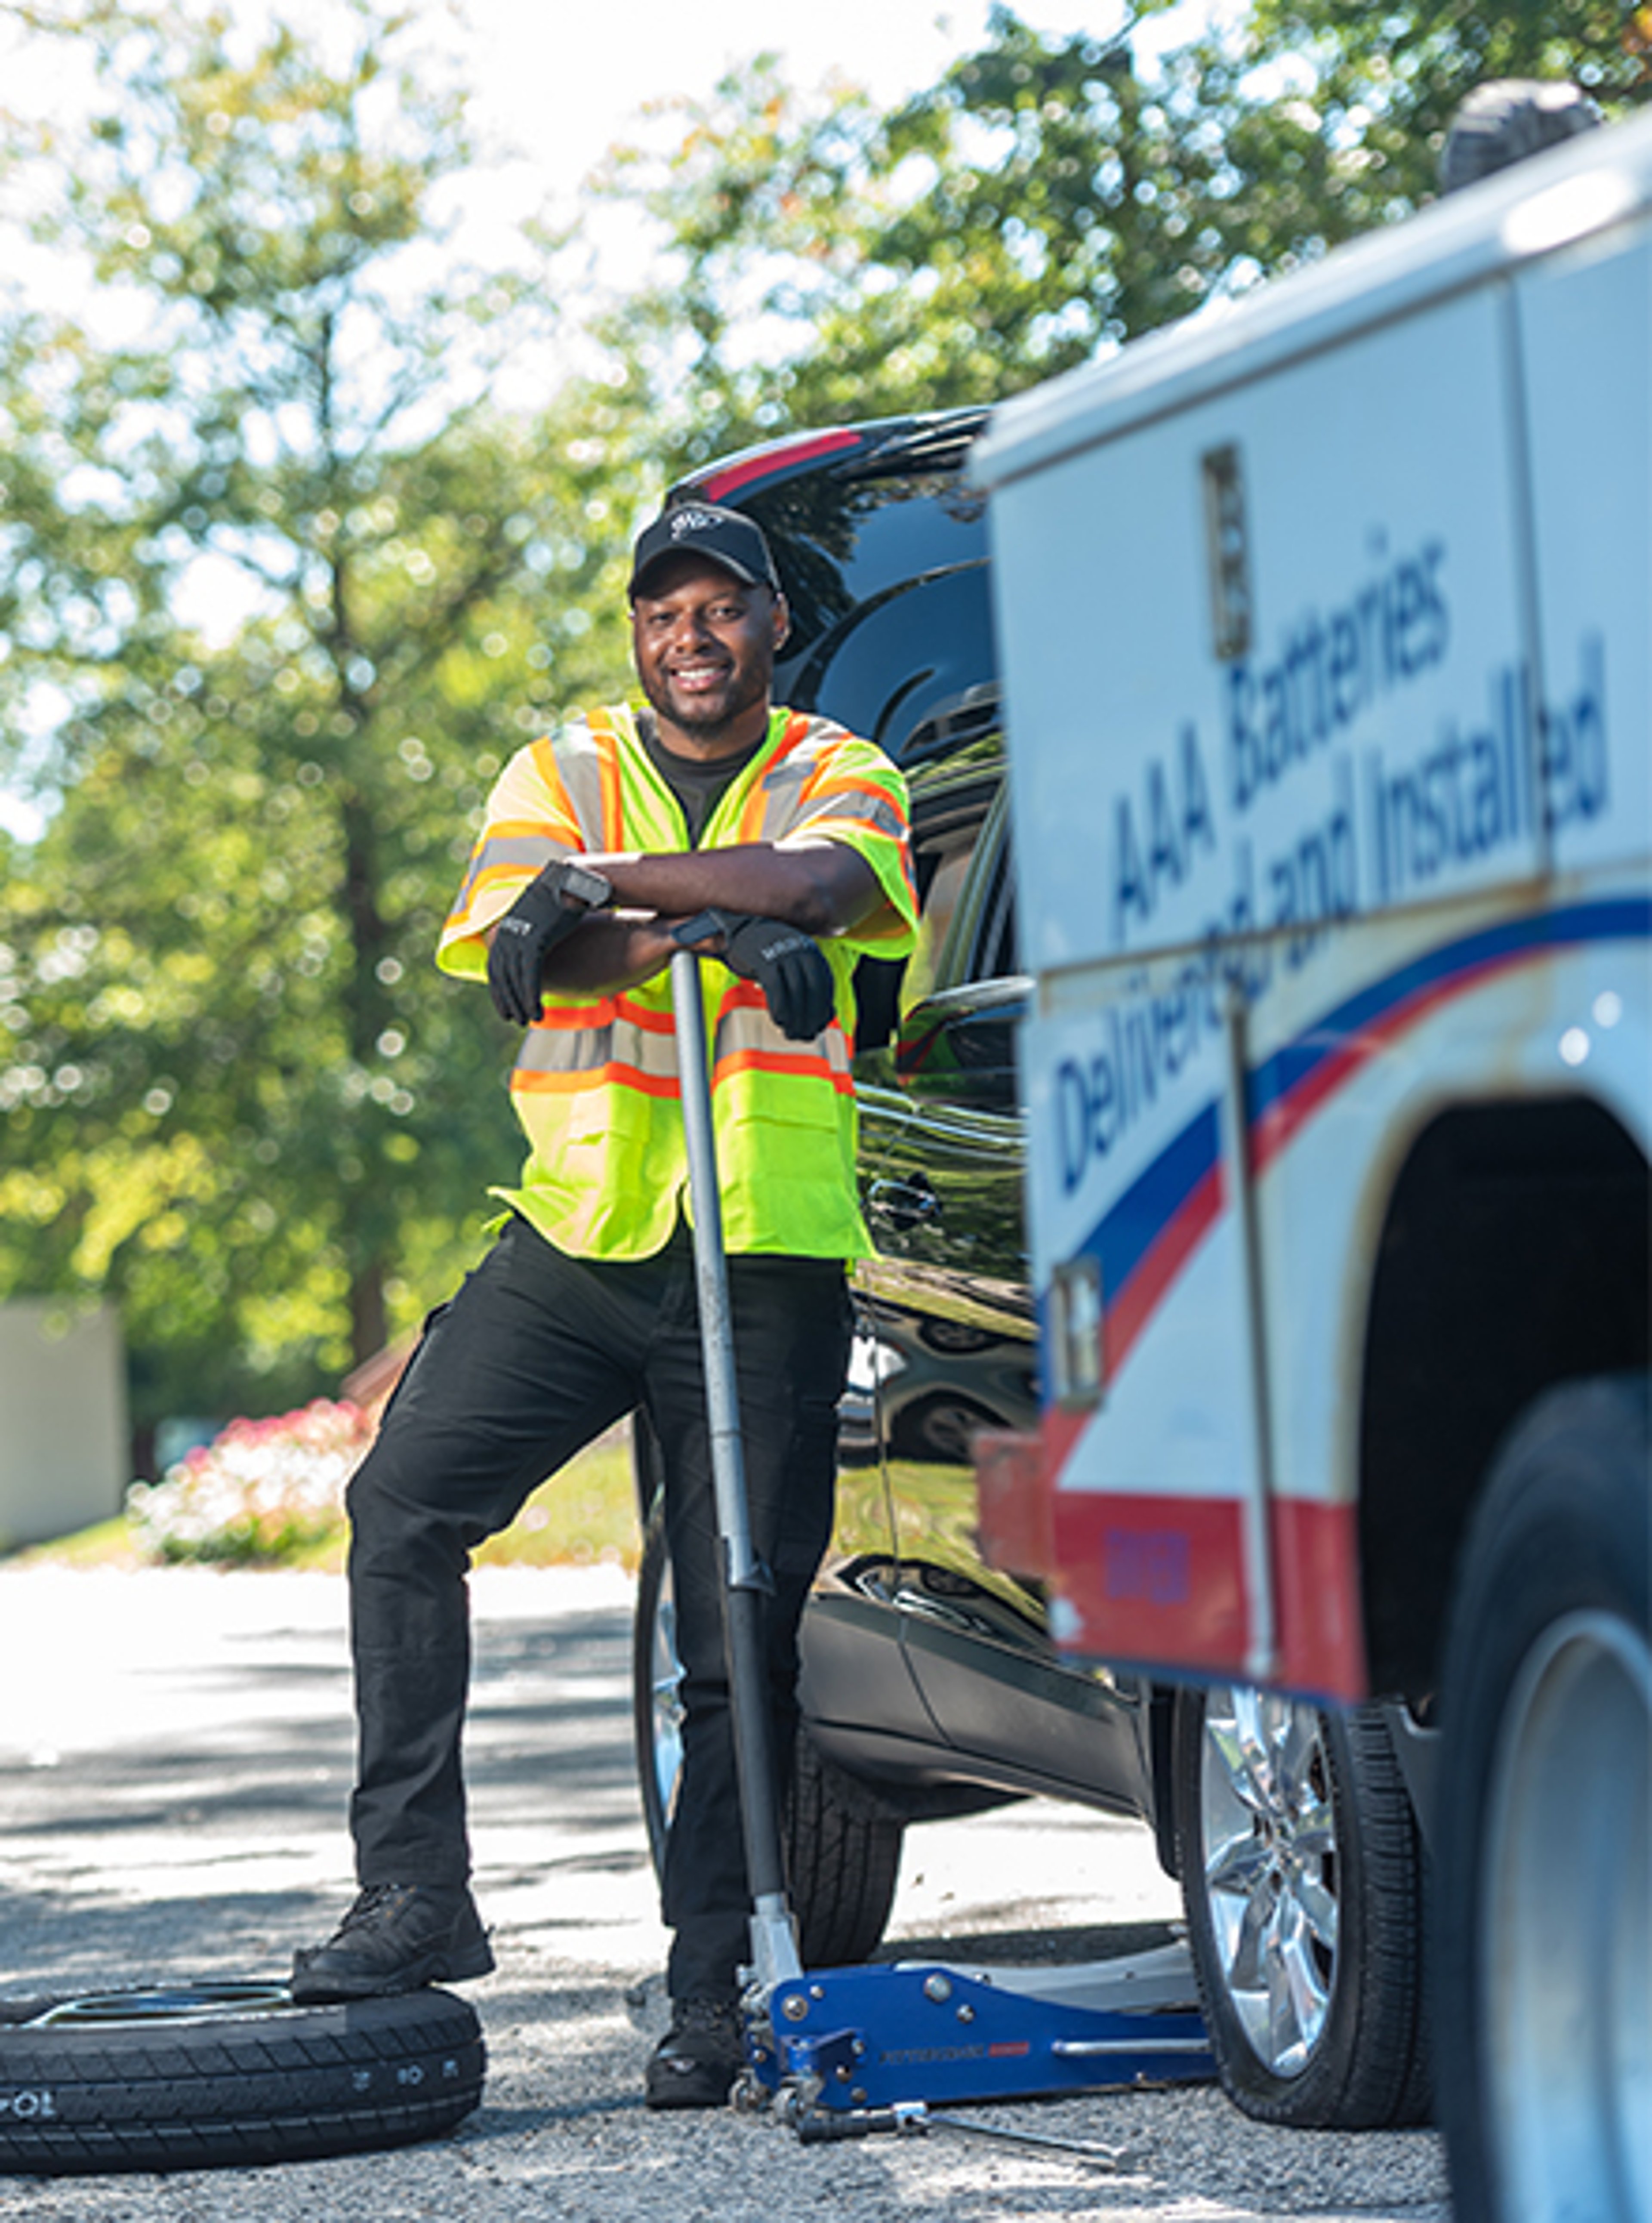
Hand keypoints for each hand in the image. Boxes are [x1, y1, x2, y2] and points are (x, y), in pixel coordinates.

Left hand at [487, 860, 612, 1024]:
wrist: (573, 877)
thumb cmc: (563, 894)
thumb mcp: (541, 912)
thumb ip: (535, 927)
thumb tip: (539, 937)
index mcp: (506, 927)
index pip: (495, 965)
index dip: (498, 988)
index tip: (504, 1006)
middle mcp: (507, 932)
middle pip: (500, 976)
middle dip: (506, 1000)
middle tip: (514, 1020)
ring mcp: (519, 936)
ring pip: (514, 980)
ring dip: (520, 1003)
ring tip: (529, 1019)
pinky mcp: (535, 941)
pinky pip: (529, 976)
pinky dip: (530, 996)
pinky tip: (536, 1012)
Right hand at [674, 909, 834, 1041]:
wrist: (741, 929)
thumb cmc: (769, 953)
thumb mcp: (793, 963)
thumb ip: (808, 982)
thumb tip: (826, 1014)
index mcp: (812, 952)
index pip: (826, 985)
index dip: (823, 1010)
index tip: (818, 1028)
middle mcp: (802, 951)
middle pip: (814, 990)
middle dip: (811, 1017)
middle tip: (804, 1035)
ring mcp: (784, 954)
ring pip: (797, 990)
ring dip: (796, 1016)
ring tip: (790, 1032)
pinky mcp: (765, 959)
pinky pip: (777, 987)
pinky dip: (780, 1006)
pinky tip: (779, 1019)